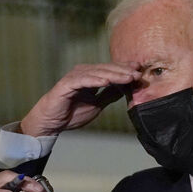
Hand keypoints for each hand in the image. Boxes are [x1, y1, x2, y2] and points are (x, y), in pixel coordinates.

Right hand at [20, 63, 140, 136]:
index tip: (140, 72)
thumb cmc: (72, 113)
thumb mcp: (97, 105)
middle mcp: (83, 73)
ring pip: (98, 72)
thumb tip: (125, 88)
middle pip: (107, 69)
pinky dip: (96, 80)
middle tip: (138, 73)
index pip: (111, 70)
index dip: (125, 70)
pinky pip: (84, 80)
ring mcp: (75, 77)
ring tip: (128, 77)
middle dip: (123, 71)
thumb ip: (109, 95)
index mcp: (91, 76)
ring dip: (114, 74)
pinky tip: (107, 82)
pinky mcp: (67, 84)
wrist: (52, 122)